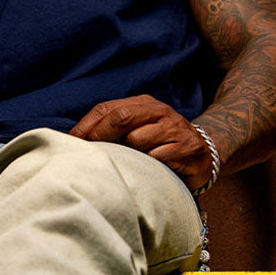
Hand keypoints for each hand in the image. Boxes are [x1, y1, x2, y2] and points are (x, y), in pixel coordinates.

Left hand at [68, 95, 212, 188]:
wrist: (205, 153)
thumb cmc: (162, 144)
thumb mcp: (140, 129)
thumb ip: (115, 129)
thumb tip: (76, 140)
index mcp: (144, 104)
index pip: (108, 108)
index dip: (86, 125)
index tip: (70, 142)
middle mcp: (159, 112)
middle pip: (121, 117)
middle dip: (99, 136)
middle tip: (87, 154)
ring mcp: (174, 129)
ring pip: (138, 139)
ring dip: (127, 154)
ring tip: (128, 163)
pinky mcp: (186, 148)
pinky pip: (157, 157)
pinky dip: (148, 165)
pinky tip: (149, 170)